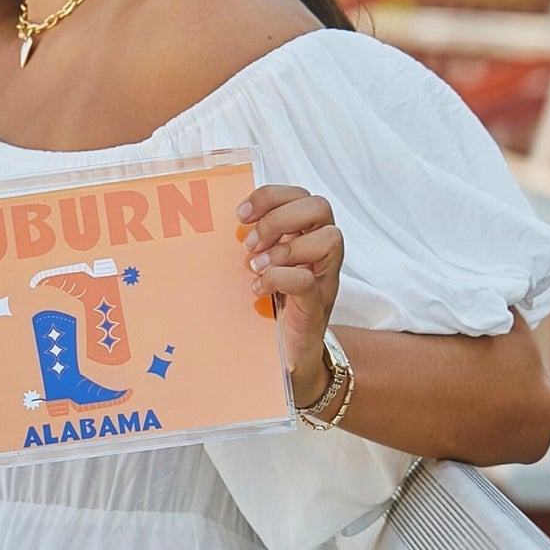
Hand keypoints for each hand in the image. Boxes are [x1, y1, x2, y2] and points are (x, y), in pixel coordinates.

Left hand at [237, 184, 343, 402]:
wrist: (290, 355)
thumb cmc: (272, 305)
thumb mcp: (261, 265)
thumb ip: (253, 243)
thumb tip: (221, 223)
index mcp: (306, 235)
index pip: (299, 195)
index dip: (270, 196)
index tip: (240, 214)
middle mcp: (321, 251)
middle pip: (319, 207)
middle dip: (279, 218)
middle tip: (252, 243)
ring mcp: (324, 276)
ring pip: (328, 238)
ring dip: (284, 247)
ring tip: (255, 266)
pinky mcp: (318, 304)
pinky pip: (307, 280)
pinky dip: (279, 278)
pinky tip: (258, 289)